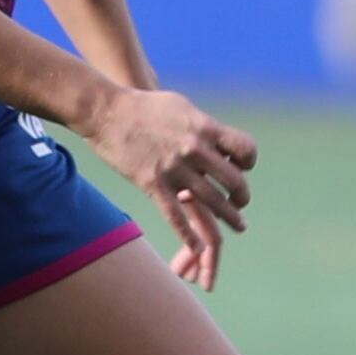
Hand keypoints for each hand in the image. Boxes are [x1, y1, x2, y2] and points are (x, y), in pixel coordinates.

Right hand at [84, 87, 255, 292]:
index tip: (242, 168)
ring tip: (239, 227)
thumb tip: (218, 139)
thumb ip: (202, 126)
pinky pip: (176, 216)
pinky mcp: (152, 184)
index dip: (248, 162)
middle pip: (234, 181)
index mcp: (204, 128)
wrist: (107, 111)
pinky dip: (188, 235)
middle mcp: (194, 150)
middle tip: (241, 205)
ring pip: (212, 202)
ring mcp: (174, 169)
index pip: (244, 149)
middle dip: (242, 197)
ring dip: (229, 218)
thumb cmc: (144, 106)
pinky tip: (197, 248)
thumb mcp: (182, 107)